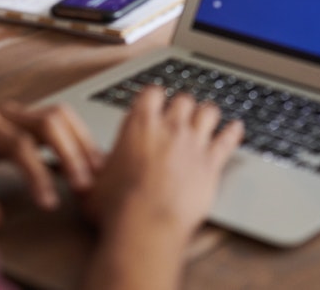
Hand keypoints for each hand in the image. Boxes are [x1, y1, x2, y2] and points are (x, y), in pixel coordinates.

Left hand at [0, 99, 102, 227]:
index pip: (20, 146)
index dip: (38, 175)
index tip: (49, 203)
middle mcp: (5, 114)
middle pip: (49, 121)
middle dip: (71, 153)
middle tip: (84, 184)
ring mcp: (20, 111)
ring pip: (61, 115)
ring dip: (81, 142)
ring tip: (97, 171)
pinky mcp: (31, 116)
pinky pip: (62, 120)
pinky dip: (79, 138)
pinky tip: (90, 161)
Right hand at [86, 87, 242, 246]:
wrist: (145, 226)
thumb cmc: (116, 209)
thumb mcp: (93, 186)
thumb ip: (96, 172)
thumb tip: (83, 175)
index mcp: (139, 126)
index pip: (152, 93)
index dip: (154, 97)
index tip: (155, 102)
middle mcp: (169, 128)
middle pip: (184, 99)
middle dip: (183, 106)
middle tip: (181, 114)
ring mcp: (193, 143)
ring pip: (208, 112)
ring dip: (207, 114)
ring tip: (208, 117)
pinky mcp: (212, 162)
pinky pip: (228, 138)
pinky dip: (233, 132)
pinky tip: (236, 129)